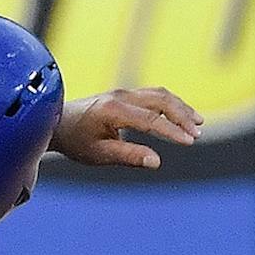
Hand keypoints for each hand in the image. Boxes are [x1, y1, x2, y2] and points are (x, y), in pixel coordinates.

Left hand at [51, 88, 202, 168]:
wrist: (56, 124)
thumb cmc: (76, 141)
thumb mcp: (99, 154)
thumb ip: (128, 156)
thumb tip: (156, 161)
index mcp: (112, 110)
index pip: (150, 119)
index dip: (172, 131)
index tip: (190, 141)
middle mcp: (119, 97)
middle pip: (160, 100)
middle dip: (182, 116)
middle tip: (197, 133)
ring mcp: (122, 93)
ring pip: (159, 94)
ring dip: (180, 107)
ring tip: (198, 123)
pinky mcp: (124, 95)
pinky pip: (153, 95)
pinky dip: (171, 103)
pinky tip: (181, 116)